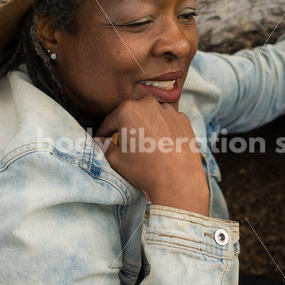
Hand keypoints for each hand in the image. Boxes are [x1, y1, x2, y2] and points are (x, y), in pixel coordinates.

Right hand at [94, 97, 209, 215]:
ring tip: (146, 146)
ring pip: (151, 116)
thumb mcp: (115, 159)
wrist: (178, 180)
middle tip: (125, 144)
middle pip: (131, 115)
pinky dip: (163, 130)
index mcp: (128, 110)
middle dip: (126, 127)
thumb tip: (101, 140)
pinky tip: (162, 145)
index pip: (110, 121)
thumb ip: (104, 145)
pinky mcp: (183, 119)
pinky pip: (167, 122)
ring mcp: (169, 110)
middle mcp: (149, 104)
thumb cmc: (144, 170)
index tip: (102, 139)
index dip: (104, 132)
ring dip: (146, 127)